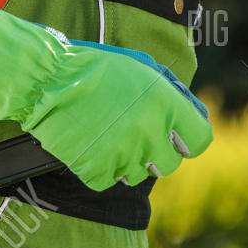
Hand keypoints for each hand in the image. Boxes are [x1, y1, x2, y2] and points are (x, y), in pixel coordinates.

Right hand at [0, 7, 211, 189]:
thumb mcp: (144, 67)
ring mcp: (123, 153)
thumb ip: (176, 93)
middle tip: (133, 135)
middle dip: (156, 153)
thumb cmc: (97, 68)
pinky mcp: (96, 170)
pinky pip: (109, 181)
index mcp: (167, 103)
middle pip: (169, 164)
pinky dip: (101, 168)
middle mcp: (150, 130)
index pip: (200, 141)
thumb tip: (201, 116)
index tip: (175, 138)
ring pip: (139, 175)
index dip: (187, 140)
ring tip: (108, 135)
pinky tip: (91, 146)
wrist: (45, 80)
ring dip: (127, 160)